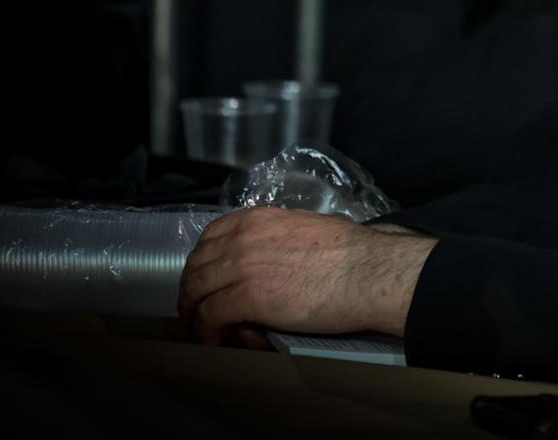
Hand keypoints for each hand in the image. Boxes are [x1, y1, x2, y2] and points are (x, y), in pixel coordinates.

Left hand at [178, 207, 435, 346]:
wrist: (366, 271)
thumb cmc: (350, 251)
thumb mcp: (309, 227)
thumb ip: (283, 234)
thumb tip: (282, 249)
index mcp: (258, 219)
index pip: (210, 235)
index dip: (202, 260)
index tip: (207, 277)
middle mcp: (243, 238)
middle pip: (197, 265)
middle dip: (192, 289)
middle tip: (198, 308)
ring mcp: (241, 267)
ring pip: (196, 290)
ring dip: (194, 312)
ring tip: (203, 328)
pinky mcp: (246, 298)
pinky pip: (210, 315)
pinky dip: (206, 329)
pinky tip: (215, 338)